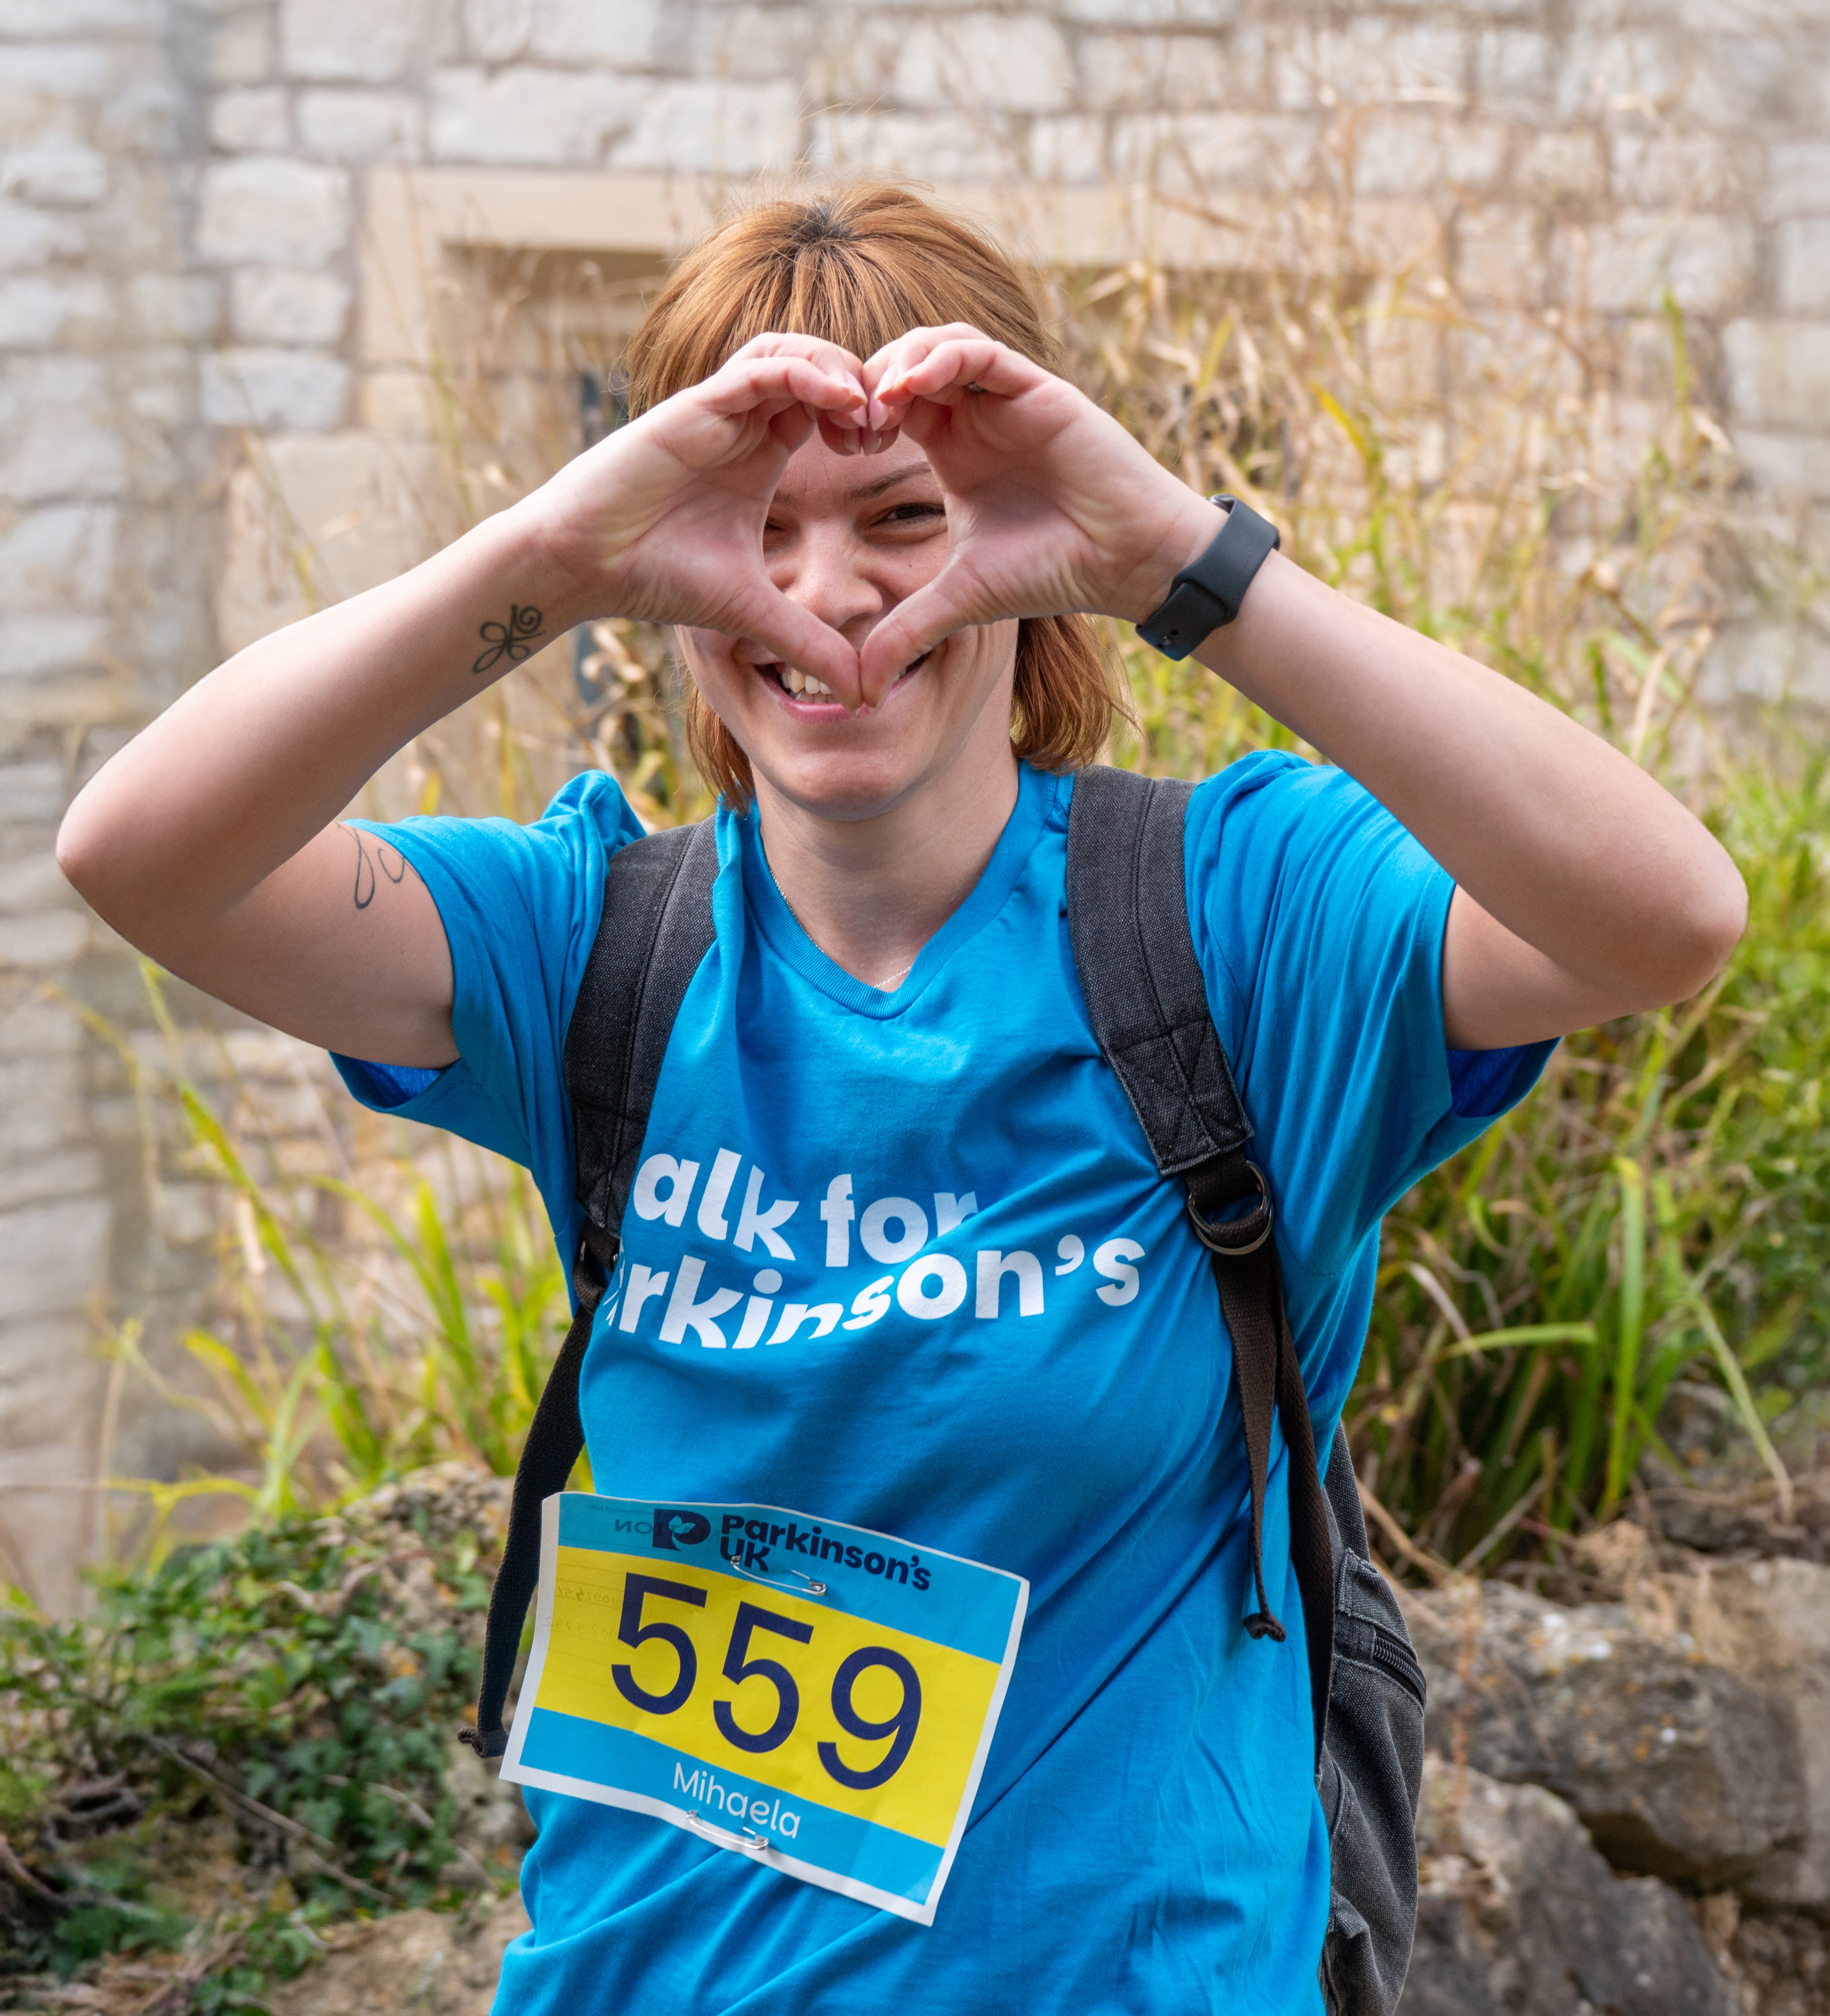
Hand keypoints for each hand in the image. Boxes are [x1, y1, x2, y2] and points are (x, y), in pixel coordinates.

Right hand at [520, 334, 883, 692]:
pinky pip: (760, 367)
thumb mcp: (754, 614)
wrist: (585, 567)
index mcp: (762, 453)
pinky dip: (805, 374)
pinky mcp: (695, 406)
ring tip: (866, 411)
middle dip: (862, 385)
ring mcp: (719, 409)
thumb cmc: (656, 577)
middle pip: (818, 365)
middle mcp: (743, 422)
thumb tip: (860, 695)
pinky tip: (839, 401)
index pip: (828, 405)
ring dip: (837, 369)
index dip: (865, 417)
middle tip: (886, 427)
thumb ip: (809, 644)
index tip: (887, 451)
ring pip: (791, 351)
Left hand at [855, 326, 1218, 702]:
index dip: (855, 415)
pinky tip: (912, 387)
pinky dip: (942, 358)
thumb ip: (907, 631)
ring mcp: (1007, 398)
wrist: (1125, 564)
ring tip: (876, 404)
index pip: (889, 403)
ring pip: (940, 344)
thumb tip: (858, 690)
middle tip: (847, 423)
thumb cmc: (1053, 572)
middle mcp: (977, 416)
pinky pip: (981, 352)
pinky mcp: (1038, 390)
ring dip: (899, 362)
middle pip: (905, 361)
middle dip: (867, 382)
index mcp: (952, 450)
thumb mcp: (960, 601)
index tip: (838, 448)